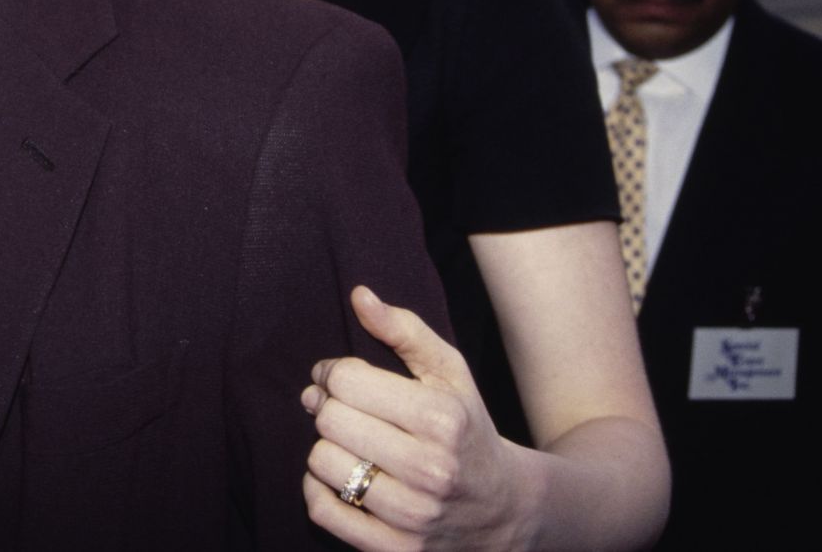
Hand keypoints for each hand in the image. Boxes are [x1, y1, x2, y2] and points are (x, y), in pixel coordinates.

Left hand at [300, 287, 529, 550]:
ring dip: (323, 449)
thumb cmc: (466, 428)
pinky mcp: (396, 549)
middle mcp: (430, 468)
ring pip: (322, 464)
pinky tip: (339, 476)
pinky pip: (323, 510)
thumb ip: (404, 330)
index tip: (336, 378)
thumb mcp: (449, 373)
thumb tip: (359, 295)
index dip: (330, 373)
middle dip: (326, 408)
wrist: (505, 510)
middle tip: (338, 409)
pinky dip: (317, 489)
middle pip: (330, 420)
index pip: (346, 381)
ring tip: (346, 444)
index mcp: (442, 418)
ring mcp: (413, 514)